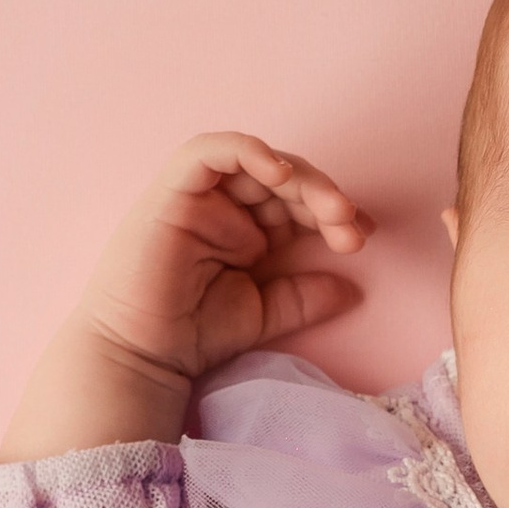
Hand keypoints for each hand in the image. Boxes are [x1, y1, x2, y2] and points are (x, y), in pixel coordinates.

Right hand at [0, 134, 373, 459]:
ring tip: (332, 208)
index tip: (364, 233)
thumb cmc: (194, 335)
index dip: (334, 210)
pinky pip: (209, 152)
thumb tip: (353, 288)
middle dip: (324, 197)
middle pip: (284, 179)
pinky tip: (281, 174)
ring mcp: (198, 196)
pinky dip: (247, 152)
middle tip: (351, 226)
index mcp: (247, 230)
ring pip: (256, 162)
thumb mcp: (266, 312)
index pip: (298, 203)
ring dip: (301, 178)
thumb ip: (305, 297)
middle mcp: (225, 207)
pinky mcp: (173, 191)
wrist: (144, 356)